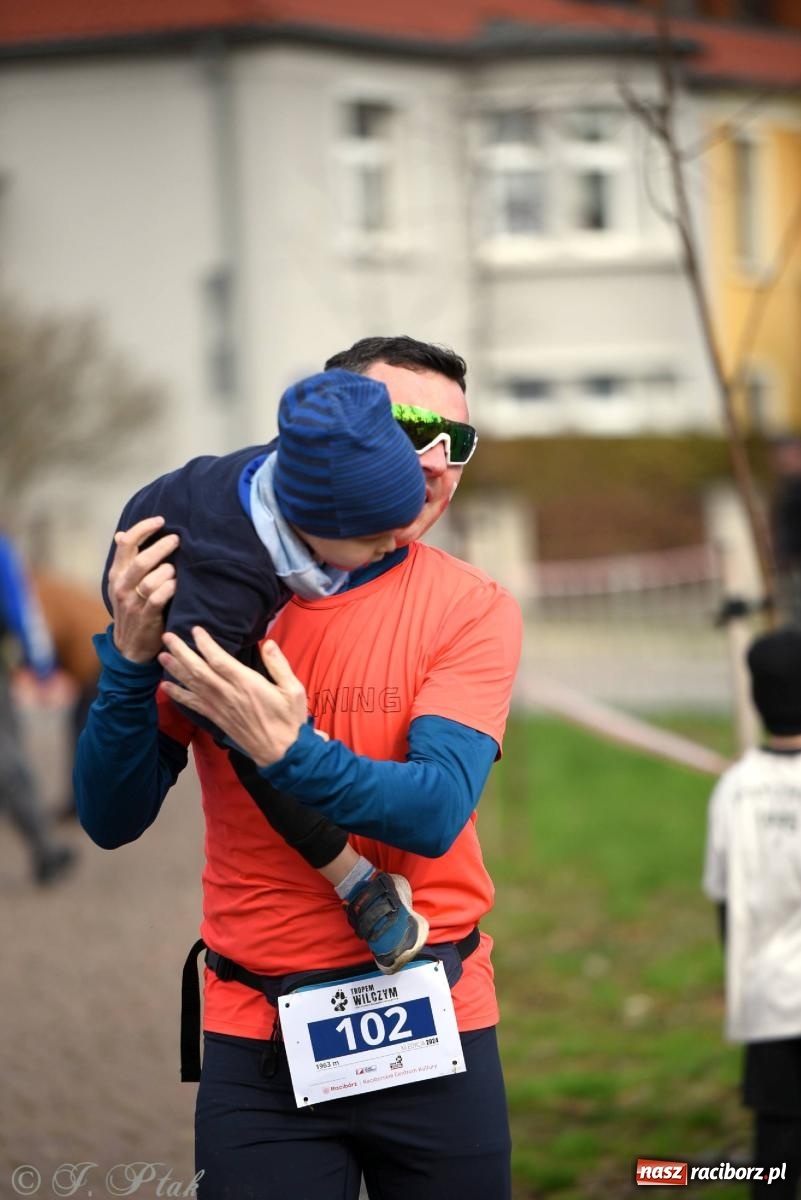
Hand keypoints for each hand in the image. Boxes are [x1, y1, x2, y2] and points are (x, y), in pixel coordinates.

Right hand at [106, 516, 179, 662]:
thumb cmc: (131, 609)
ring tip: (176, 569)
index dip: (143, 528)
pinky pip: (159, 597)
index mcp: (116, 573)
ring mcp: (132, 602)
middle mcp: (121, 586)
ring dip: (168, 570)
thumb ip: (125, 561)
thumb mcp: (122, 584)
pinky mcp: (146, 617)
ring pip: (151, 579)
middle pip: (141, 560)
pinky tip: (177, 584)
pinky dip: (171, 588)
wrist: (129, 646)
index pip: (126, 543)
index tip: (160, 520)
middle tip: (177, 539)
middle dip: (161, 547)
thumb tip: (120, 534)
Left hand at [159, 627, 308, 766]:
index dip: (205, 644)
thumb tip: (268, 643)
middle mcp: (228, 694)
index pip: (219, 660)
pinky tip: (166, 686)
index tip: (196, 629)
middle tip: (167, 636)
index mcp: (247, 684)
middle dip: (181, 652)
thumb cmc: (289, 719)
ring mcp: (220, 708)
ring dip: (175, 670)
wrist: (282, 752)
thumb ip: (279, 665)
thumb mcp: (294, 689)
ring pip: (192, 685)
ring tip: (161, 656)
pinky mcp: (216, 718)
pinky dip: (178, 695)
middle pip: (199, 670)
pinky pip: (193, 705)